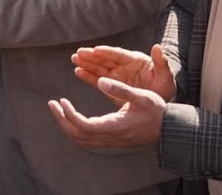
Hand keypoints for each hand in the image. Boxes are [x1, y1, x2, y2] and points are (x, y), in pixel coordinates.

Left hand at [48, 77, 165, 149]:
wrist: (168, 130)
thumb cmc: (157, 111)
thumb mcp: (142, 95)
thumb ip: (121, 88)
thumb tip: (101, 80)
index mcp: (116, 126)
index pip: (85, 126)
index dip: (69, 115)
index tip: (61, 100)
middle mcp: (112, 137)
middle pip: (78, 135)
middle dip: (62, 120)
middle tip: (52, 104)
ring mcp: (111, 141)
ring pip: (82, 140)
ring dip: (67, 125)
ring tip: (58, 109)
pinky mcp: (112, 141)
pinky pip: (88, 140)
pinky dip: (76, 129)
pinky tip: (72, 117)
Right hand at [72, 44, 175, 102]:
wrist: (161, 104)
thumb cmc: (164, 87)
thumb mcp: (165, 75)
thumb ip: (161, 62)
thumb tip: (158, 46)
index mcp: (134, 60)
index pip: (118, 54)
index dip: (107, 52)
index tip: (96, 50)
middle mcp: (123, 66)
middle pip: (105, 59)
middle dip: (91, 56)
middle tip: (78, 53)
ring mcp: (116, 76)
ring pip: (99, 68)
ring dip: (87, 64)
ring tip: (74, 59)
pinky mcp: (112, 86)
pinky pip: (98, 80)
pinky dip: (88, 76)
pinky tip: (78, 72)